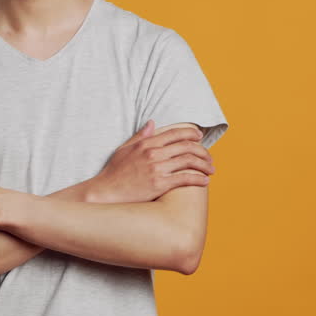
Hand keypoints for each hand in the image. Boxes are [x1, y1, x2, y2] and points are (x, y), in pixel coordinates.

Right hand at [87, 120, 214, 202]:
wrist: (105, 191)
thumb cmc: (114, 172)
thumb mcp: (124, 149)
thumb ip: (140, 136)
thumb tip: (152, 123)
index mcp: (146, 143)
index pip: (175, 133)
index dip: (191, 133)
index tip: (199, 136)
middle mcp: (153, 153)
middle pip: (186, 146)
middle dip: (202, 150)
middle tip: (209, 157)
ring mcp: (157, 168)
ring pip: (189, 161)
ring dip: (204, 165)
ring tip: (210, 170)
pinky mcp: (159, 184)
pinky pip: (185, 178)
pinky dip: (198, 179)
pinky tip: (205, 181)